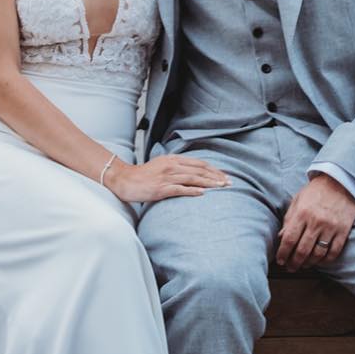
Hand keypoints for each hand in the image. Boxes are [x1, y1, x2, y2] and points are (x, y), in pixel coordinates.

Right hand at [109, 155, 230, 205]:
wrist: (124, 180)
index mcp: (173, 160)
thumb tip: (194, 175)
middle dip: (216, 177)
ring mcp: (166, 177)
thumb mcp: (162, 166)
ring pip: (193, 179)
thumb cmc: (143, 176)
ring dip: (209, 183)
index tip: (225, 176)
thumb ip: (177, 168)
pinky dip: (192, 191)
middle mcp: (171, 166)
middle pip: (199, 170)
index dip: (214, 170)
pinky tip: (203, 193)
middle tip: (229, 183)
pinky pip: (180, 189)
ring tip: (222, 187)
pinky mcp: (161, 188)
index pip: (199, 163)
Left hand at [276, 174, 354, 269]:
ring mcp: (331, 227)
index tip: (280, 260)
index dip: (283, 253)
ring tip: (304, 266)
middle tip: (291, 268)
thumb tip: (281, 238)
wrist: (341, 181)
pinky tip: (319, 261)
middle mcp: (316, 221)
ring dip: (309, 264)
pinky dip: (325, 261)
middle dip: (294, 263)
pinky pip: (334, 252)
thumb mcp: (298, 200)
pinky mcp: (343, 230)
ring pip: (318, 254)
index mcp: (302, 213)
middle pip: (302, 250)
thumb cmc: (316, 191)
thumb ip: (289, 219)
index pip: (289, 239)